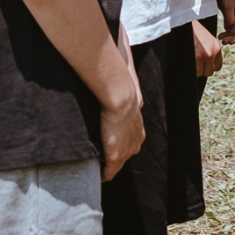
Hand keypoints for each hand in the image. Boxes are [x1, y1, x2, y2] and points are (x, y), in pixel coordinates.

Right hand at [99, 27, 144, 181]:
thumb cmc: (121, 82)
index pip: (131, 136)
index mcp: (138, 122)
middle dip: (115, 154)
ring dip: (109, 165)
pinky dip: (105, 173)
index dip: (120, 140)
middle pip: (127, 151)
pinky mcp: (116, 154)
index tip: (109, 141)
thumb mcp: (125, 80)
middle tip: (101, 157)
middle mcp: (136, 136)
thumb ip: (122, 75)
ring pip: (119, 162)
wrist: (119, 91)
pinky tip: (97, 176)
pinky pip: (110, 169)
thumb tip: (119, 58)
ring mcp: (127, 147)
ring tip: (96, 169)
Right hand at [191, 18, 223, 77]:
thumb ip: (209, 50)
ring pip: (201, 73)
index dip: (209, 67)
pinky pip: (193, 72)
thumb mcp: (205, 39)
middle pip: (210, 71)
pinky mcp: (196, 57)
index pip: (217, 66)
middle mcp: (212, 52)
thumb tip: (207, 65)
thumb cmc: (192, 30)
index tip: (202, 63)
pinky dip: (189, 69)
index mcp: (216, 47)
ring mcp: (205, 55)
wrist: (183, 21)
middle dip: (201, 69)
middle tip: (193, 61)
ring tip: (189, 59)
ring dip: (195, 70)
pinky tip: (185, 59)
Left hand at [217, 0, 234, 44]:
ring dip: (231, 35)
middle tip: (224, 42)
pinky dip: (229, 30)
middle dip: (234, 37)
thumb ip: (230, 20)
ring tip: (221, 38)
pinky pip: (234, 25)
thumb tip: (231, 31)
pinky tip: (222, 34)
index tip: (231, 42)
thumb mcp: (227, 6)